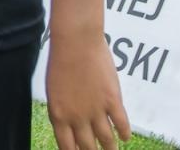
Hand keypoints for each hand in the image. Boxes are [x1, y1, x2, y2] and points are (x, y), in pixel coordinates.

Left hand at [46, 34, 130, 149]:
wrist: (75, 42)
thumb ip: (63, 110)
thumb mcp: (54, 91)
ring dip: (110, 148)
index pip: (66, 147)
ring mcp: (96, 110)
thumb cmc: (60, 61)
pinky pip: (121, 124)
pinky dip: (124, 132)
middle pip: (87, 147)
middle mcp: (77, 118)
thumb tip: (71, 125)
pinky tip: (125, 136)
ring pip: (106, 140)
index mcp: (58, 115)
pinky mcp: (112, 101)